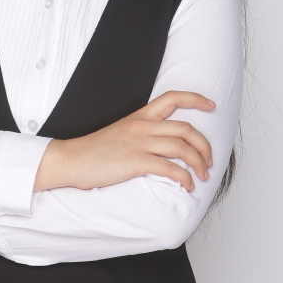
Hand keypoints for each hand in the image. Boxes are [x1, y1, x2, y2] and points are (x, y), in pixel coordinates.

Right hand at [34, 91, 214, 193]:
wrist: (71, 160)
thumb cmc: (94, 151)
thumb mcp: (120, 133)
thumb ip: (141, 133)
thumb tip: (162, 144)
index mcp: (140, 116)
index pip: (172, 97)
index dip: (196, 99)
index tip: (211, 105)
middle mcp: (142, 126)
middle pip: (186, 128)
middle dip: (205, 145)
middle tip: (209, 160)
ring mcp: (139, 143)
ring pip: (182, 148)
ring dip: (198, 163)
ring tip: (202, 176)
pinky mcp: (136, 161)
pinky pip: (170, 168)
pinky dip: (184, 177)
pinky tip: (186, 185)